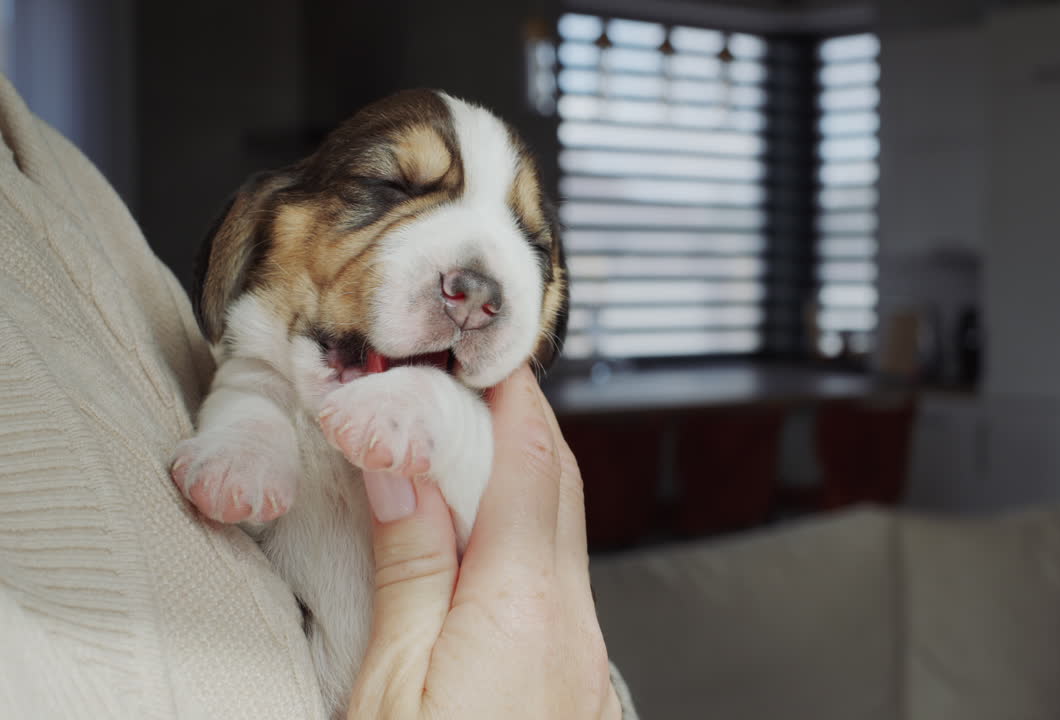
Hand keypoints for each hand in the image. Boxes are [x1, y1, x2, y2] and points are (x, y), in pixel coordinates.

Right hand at [347, 365, 622, 718]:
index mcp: (523, 608)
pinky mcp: (584, 694)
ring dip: (525, 490)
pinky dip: (530, 554)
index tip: (480, 352)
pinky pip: (565, 597)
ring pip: (565, 543)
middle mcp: (574, 629)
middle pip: (561, 489)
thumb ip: (408, 572)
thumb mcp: (389, 685)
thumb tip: (403, 471)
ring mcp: (588, 665)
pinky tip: (484, 557)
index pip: (530, 460)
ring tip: (460, 466)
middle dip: (521, 426)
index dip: (509, 393)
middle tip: (464, 390)